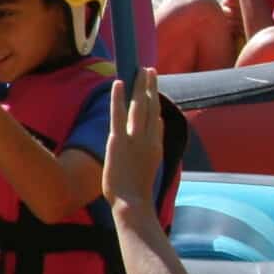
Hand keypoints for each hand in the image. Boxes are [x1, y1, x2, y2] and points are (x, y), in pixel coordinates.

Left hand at [103, 72, 164, 210]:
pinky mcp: (118, 141)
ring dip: (140, 86)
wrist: (133, 203)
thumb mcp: (147, 168)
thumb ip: (149, 150)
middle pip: (151, 107)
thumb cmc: (136, 192)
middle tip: (150, 70)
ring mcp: (134, 139)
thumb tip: (150, 136)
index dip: (154, 102)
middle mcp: (149, 139)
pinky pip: (117, 114)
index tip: (152, 89)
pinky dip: (118, 98)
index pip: (156, 119)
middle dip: (150, 87)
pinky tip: (118, 83)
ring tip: (141, 70)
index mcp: (156, 146)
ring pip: (139, 106)